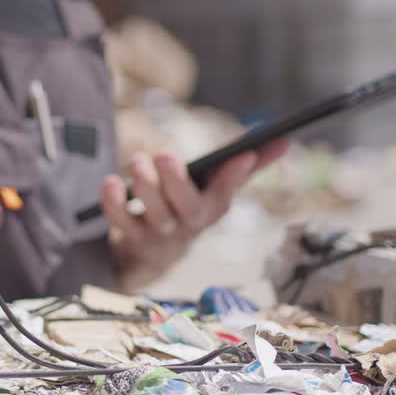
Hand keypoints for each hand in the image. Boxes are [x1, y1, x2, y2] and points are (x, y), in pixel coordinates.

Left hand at [101, 140, 288, 291]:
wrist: (154, 254)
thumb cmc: (189, 207)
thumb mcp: (217, 188)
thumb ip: (247, 166)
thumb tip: (285, 140)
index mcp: (214, 207)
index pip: (228, 191)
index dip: (237, 175)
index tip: (244, 153)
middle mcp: (190, 223)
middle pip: (187, 207)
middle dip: (176, 181)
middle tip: (165, 154)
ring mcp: (161, 234)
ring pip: (155, 214)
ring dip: (145, 185)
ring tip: (139, 161)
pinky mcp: (132, 238)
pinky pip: (121, 222)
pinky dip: (114, 203)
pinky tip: (110, 183)